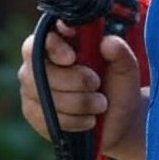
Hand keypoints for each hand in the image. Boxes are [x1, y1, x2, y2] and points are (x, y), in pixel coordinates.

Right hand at [18, 20, 146, 159]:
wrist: (117, 121)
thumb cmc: (118, 88)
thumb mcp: (125, 69)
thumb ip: (120, 52)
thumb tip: (107, 42)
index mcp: (61, 42)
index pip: (42, 37)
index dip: (53, 46)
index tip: (72, 57)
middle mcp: (40, 63)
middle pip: (39, 70)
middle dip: (73, 80)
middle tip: (96, 84)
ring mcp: (32, 88)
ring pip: (44, 95)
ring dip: (78, 102)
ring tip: (100, 104)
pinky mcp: (33, 113)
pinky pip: (45, 118)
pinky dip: (72, 121)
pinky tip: (88, 120)